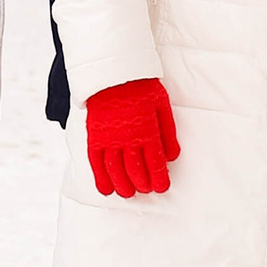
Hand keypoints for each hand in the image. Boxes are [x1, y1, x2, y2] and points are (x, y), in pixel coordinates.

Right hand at [86, 76, 179, 198]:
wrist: (112, 73)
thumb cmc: (141, 87)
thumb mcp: (161, 105)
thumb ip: (167, 132)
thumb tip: (172, 157)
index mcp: (147, 131)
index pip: (155, 164)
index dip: (159, 179)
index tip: (162, 188)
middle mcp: (128, 139)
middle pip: (135, 170)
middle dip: (142, 184)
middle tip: (146, 190)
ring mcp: (109, 139)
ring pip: (115, 171)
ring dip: (122, 186)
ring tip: (128, 193)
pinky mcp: (94, 137)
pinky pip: (96, 163)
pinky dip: (100, 179)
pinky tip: (106, 189)